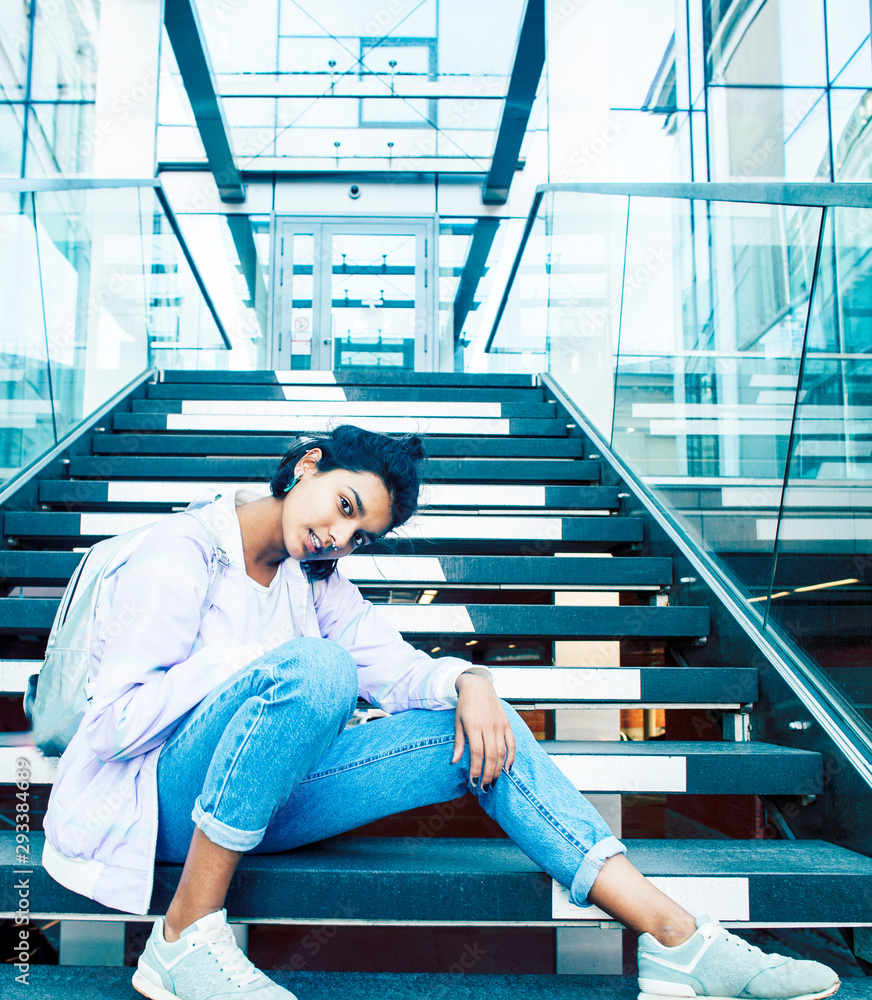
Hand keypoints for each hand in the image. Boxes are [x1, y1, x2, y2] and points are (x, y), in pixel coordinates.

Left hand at [451, 673, 515, 787]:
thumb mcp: (458, 722)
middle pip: (491, 755)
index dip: (476, 769)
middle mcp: (489, 726)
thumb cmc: (465, 705)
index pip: (477, 752)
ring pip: (502, 752)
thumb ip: (459, 743)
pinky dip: (511, 757)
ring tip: (494, 781)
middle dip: (488, 774)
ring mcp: (500, 725)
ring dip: (499, 769)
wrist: (478, 686)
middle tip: (485, 787)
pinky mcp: (507, 724)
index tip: (474, 782)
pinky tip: (507, 768)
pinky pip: (512, 743)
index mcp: (474, 726)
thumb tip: (455, 762)